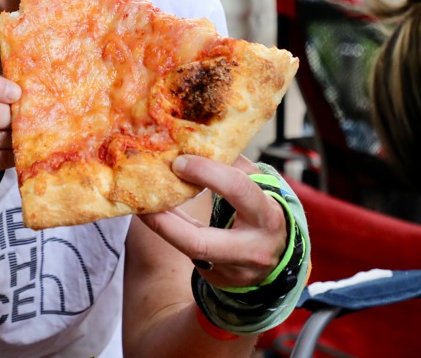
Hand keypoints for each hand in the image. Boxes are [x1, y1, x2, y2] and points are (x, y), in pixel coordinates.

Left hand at [140, 154, 288, 289]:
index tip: (180, 162)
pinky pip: (189, 253)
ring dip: (161, 227)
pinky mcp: (218, 277)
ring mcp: (233, 269)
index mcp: (267, 216)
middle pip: (200, 241)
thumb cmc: (262, 212)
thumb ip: (237, 166)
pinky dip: (170, 232)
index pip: (237, 190)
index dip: (206, 173)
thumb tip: (201, 142)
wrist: (278, 258)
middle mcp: (251, 249)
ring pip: (189, 251)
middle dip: (167, 222)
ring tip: (142, 207)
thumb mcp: (260, 188)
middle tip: (147, 198)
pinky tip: (156, 216)